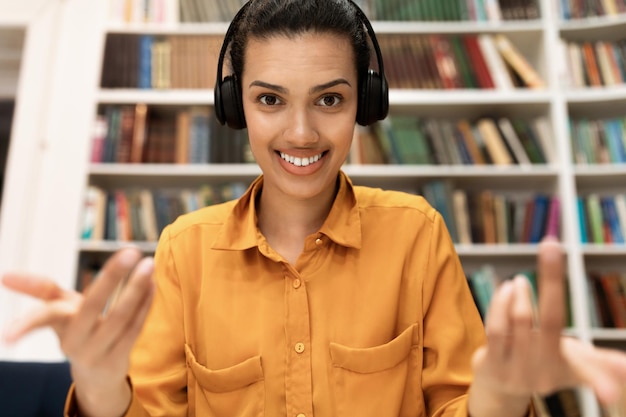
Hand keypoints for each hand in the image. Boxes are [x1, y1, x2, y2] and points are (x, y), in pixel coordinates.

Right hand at [1, 247, 154, 416]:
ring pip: (120, 317)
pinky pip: (135, 327)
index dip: (31, 316)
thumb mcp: (59, 311)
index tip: (12, 311)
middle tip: (129, 251)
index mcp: (59, 327)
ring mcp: (99, 352)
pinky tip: (152, 283)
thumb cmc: (78, 332)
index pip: (46, 316)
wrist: (97, 376)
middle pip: (92, 307)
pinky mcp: (121, 358)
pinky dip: (145, 303)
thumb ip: (40, 289)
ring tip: (148, 262)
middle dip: (111, 278)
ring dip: (137, 288)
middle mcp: (76, 342)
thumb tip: (4, 275)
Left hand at [470, 236, 625, 414]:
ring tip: (520, 280)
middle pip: (552, 319)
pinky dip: (501, 303)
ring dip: (521, 294)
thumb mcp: (575, 366)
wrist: (501, 387)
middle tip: (551, 244)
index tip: (612, 391)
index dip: (603, 378)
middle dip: (552, 278)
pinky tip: (506, 289)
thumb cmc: (545, 367)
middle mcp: (544, 372)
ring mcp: (516, 369)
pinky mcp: (491, 362)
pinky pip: (496, 327)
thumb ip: (602, 365)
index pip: (590, 368)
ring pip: (521, 321)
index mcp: (569, 370)